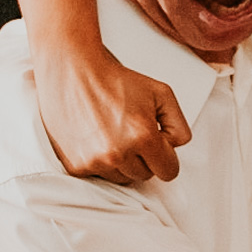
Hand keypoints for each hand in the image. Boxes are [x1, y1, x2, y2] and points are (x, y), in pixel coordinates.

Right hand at [32, 43, 192, 183]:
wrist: (73, 73)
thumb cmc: (115, 81)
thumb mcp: (161, 93)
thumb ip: (179, 125)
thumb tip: (175, 147)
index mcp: (143, 136)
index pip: (169, 171)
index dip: (166, 157)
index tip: (158, 145)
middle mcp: (118, 154)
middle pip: (145, 175)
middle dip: (143, 157)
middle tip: (130, 132)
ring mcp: (95, 162)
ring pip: (122, 178)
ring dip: (122, 161)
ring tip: (112, 133)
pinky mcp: (76, 166)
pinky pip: (99, 176)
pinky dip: (101, 162)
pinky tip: (96, 139)